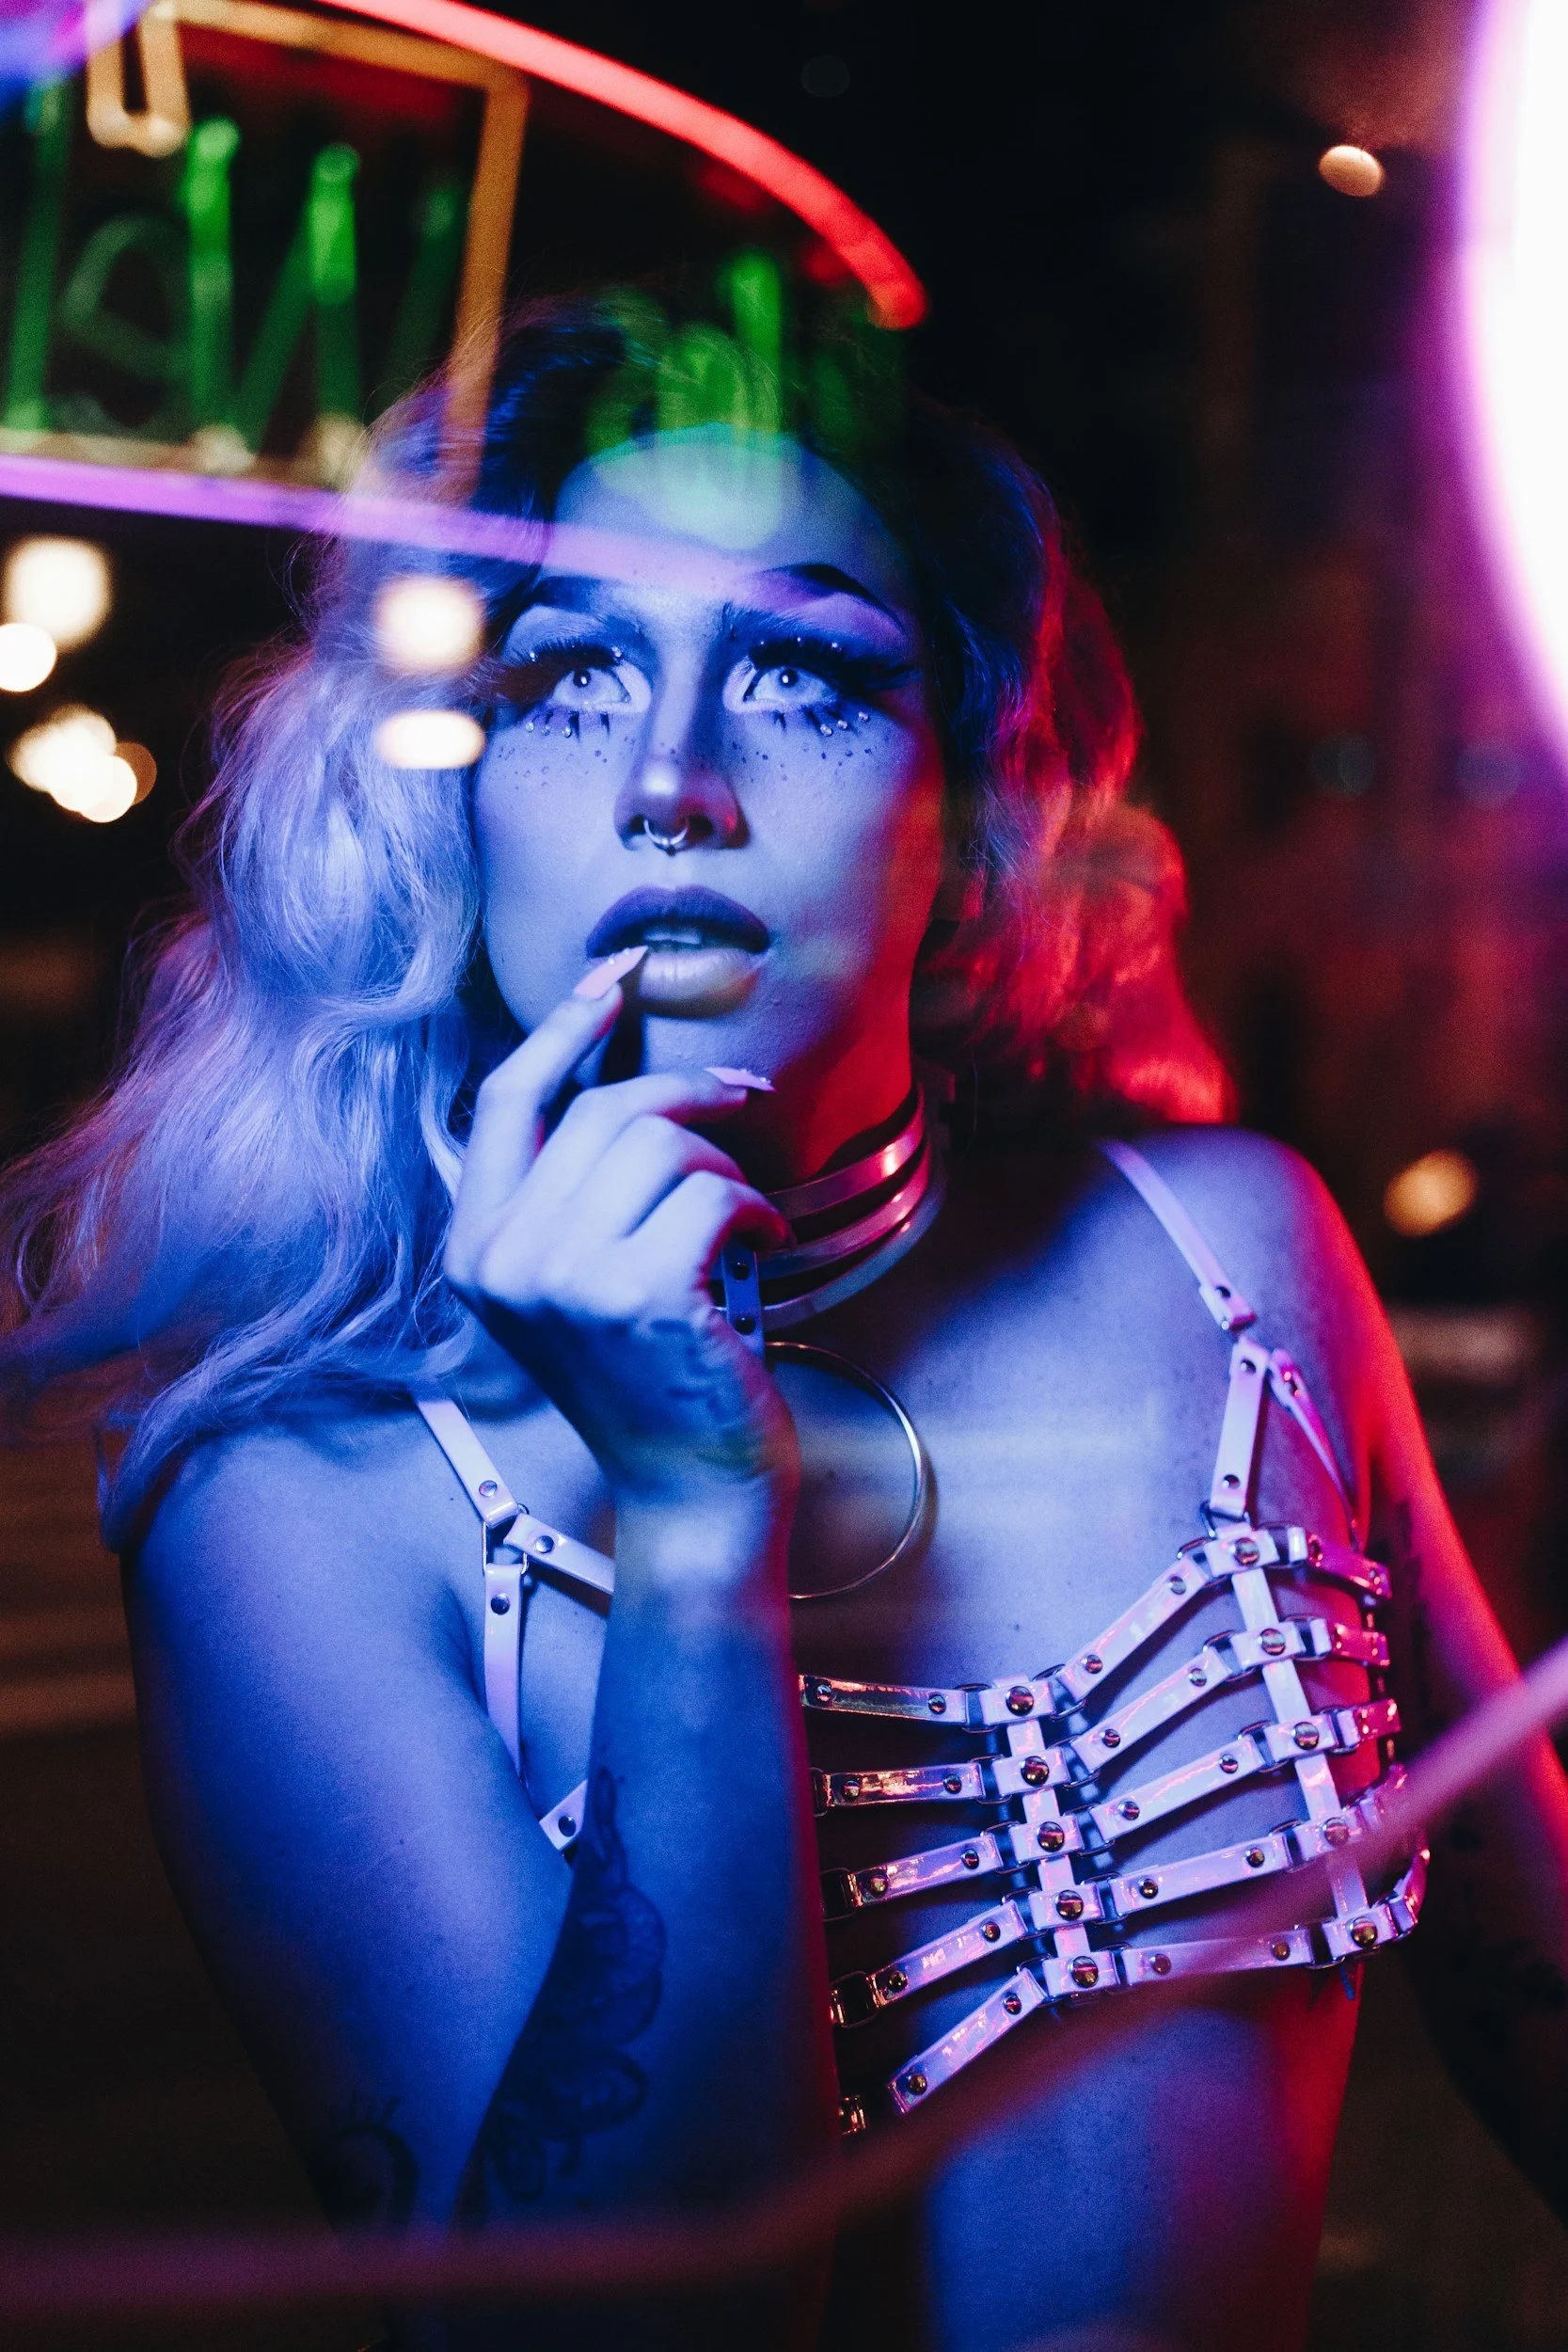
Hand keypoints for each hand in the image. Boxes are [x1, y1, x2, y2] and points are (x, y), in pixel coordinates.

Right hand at [444, 980, 795, 1519]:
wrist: (692, 1494)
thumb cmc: (653, 1377)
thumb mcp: (577, 1282)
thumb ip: (570, 1192)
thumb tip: (618, 1071)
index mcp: (473, 1250)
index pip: (506, 1102)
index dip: (562, 1027)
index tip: (616, 976)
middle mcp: (501, 1261)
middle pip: (603, 1110)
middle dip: (689, 1095)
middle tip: (746, 1098)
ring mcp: (564, 1278)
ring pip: (663, 1143)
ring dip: (724, 1166)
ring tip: (740, 1217)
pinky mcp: (638, 1294)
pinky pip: (715, 1193)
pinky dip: (757, 1209)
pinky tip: (760, 1247)